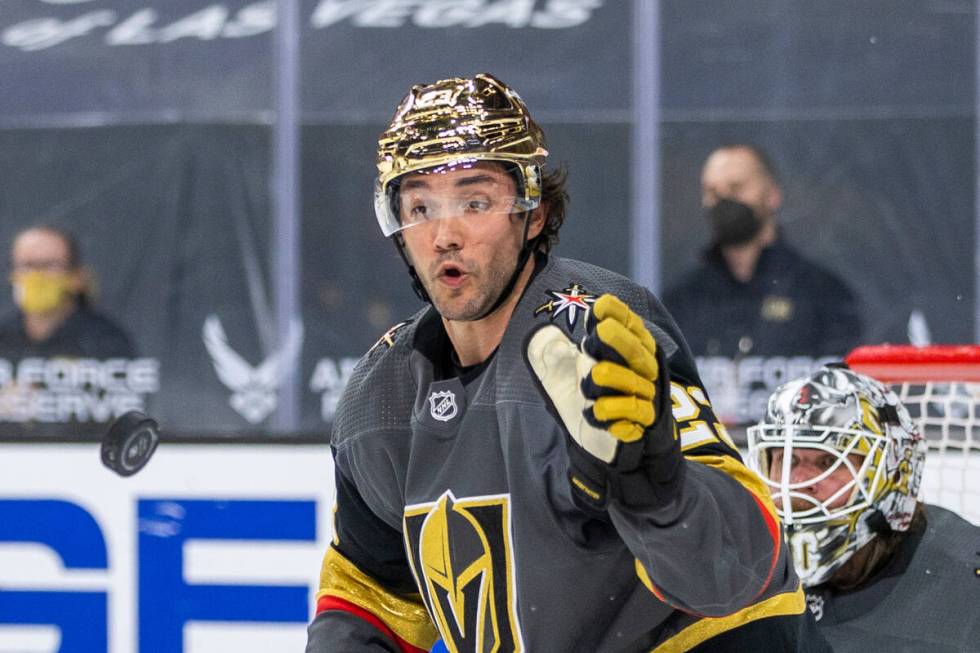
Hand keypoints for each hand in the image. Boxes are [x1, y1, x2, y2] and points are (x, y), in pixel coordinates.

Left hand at [526, 294, 681, 509]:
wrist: (612, 447)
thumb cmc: (593, 403)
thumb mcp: (567, 378)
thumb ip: (557, 356)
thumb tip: (542, 335)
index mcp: (632, 355)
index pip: (633, 329)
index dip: (621, 316)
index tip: (601, 306)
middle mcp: (644, 374)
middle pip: (638, 352)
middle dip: (619, 340)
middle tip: (597, 333)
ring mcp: (647, 399)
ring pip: (635, 383)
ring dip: (611, 379)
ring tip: (589, 380)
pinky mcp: (645, 425)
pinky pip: (635, 416)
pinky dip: (615, 413)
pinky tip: (595, 413)